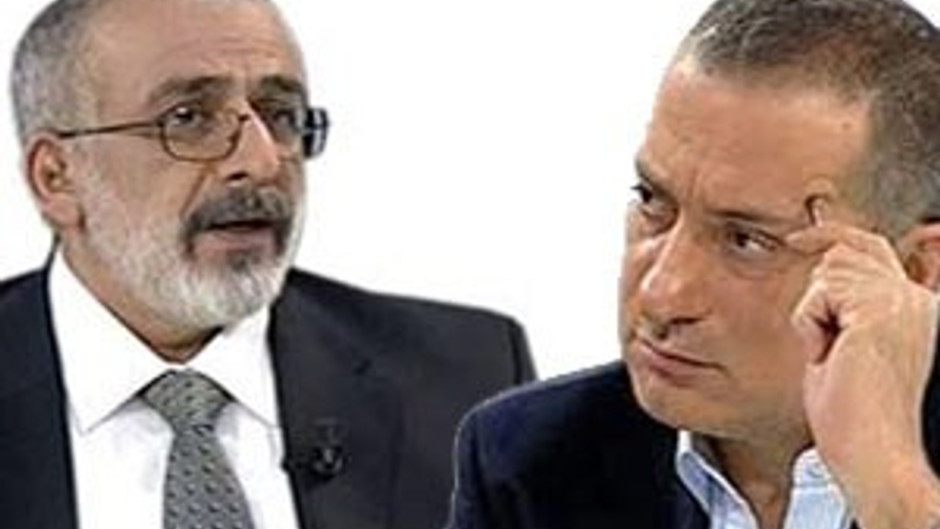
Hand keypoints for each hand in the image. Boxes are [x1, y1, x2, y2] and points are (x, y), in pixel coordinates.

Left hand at [788, 207, 939, 528]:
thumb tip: (825, 261)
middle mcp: (920, 301)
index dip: (833, 233)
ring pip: (829, 273)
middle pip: (846, 254)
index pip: (874, 250)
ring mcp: (905, 303)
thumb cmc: (857, 420)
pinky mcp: (881, 310)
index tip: (799, 235)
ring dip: (816, 318)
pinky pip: (819, 295)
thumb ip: (845, 307)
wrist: (874, 458)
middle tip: (827, 348)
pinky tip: (832, 359)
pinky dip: (812, 327)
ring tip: (837, 360)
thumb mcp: (848, 349)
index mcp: (918, 309)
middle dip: (819, 298)